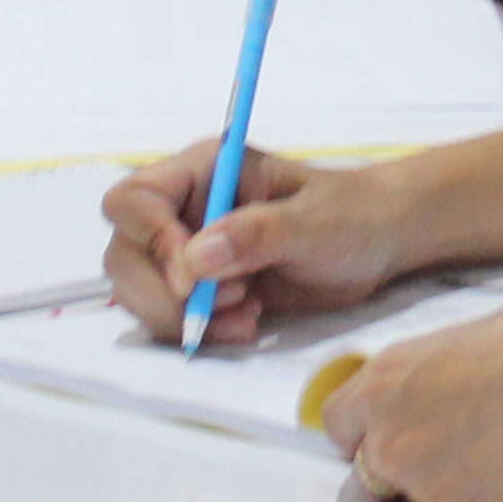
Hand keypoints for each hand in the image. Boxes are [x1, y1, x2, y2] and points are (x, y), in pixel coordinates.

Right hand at [98, 143, 410, 349]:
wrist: (378, 242)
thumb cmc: (351, 214)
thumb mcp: (314, 222)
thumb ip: (258, 234)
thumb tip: (197, 258)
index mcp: (202, 171)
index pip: (134, 200)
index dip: (152, 241)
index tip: (192, 279)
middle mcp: (184, 208)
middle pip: (124, 253)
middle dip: (162, 292)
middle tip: (224, 304)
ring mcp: (188, 250)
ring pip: (138, 291)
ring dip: (182, 316)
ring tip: (246, 313)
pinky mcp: (201, 289)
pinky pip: (170, 317)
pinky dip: (200, 330)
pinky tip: (247, 324)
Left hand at [318, 289, 502, 501]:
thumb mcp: (476, 332)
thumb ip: (440, 370)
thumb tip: (451, 382)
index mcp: (385, 385)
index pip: (339, 425)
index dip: (369, 426)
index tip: (394, 424)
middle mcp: (396, 447)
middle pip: (379, 473)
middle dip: (413, 462)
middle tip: (470, 435)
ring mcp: (437, 497)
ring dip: (467, 485)